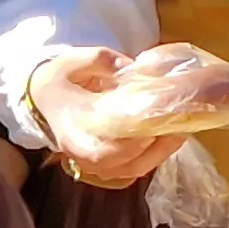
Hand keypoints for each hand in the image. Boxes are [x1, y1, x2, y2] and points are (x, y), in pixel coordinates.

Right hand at [24, 46, 188, 188]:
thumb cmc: (61, 80)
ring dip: (164, 148)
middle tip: (183, 119)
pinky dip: (158, 152)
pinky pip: (138, 167)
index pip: (108, 148)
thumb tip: (135, 69)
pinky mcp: (108, 168)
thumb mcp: (75, 60)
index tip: (158, 118)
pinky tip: (173, 133)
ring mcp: (96, 166)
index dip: (137, 137)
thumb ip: (104, 61)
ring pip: (138, 167)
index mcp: (73, 131)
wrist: (45, 100)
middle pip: (129, 161)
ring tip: (184, 124)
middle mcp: (84, 156)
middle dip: (160, 141)